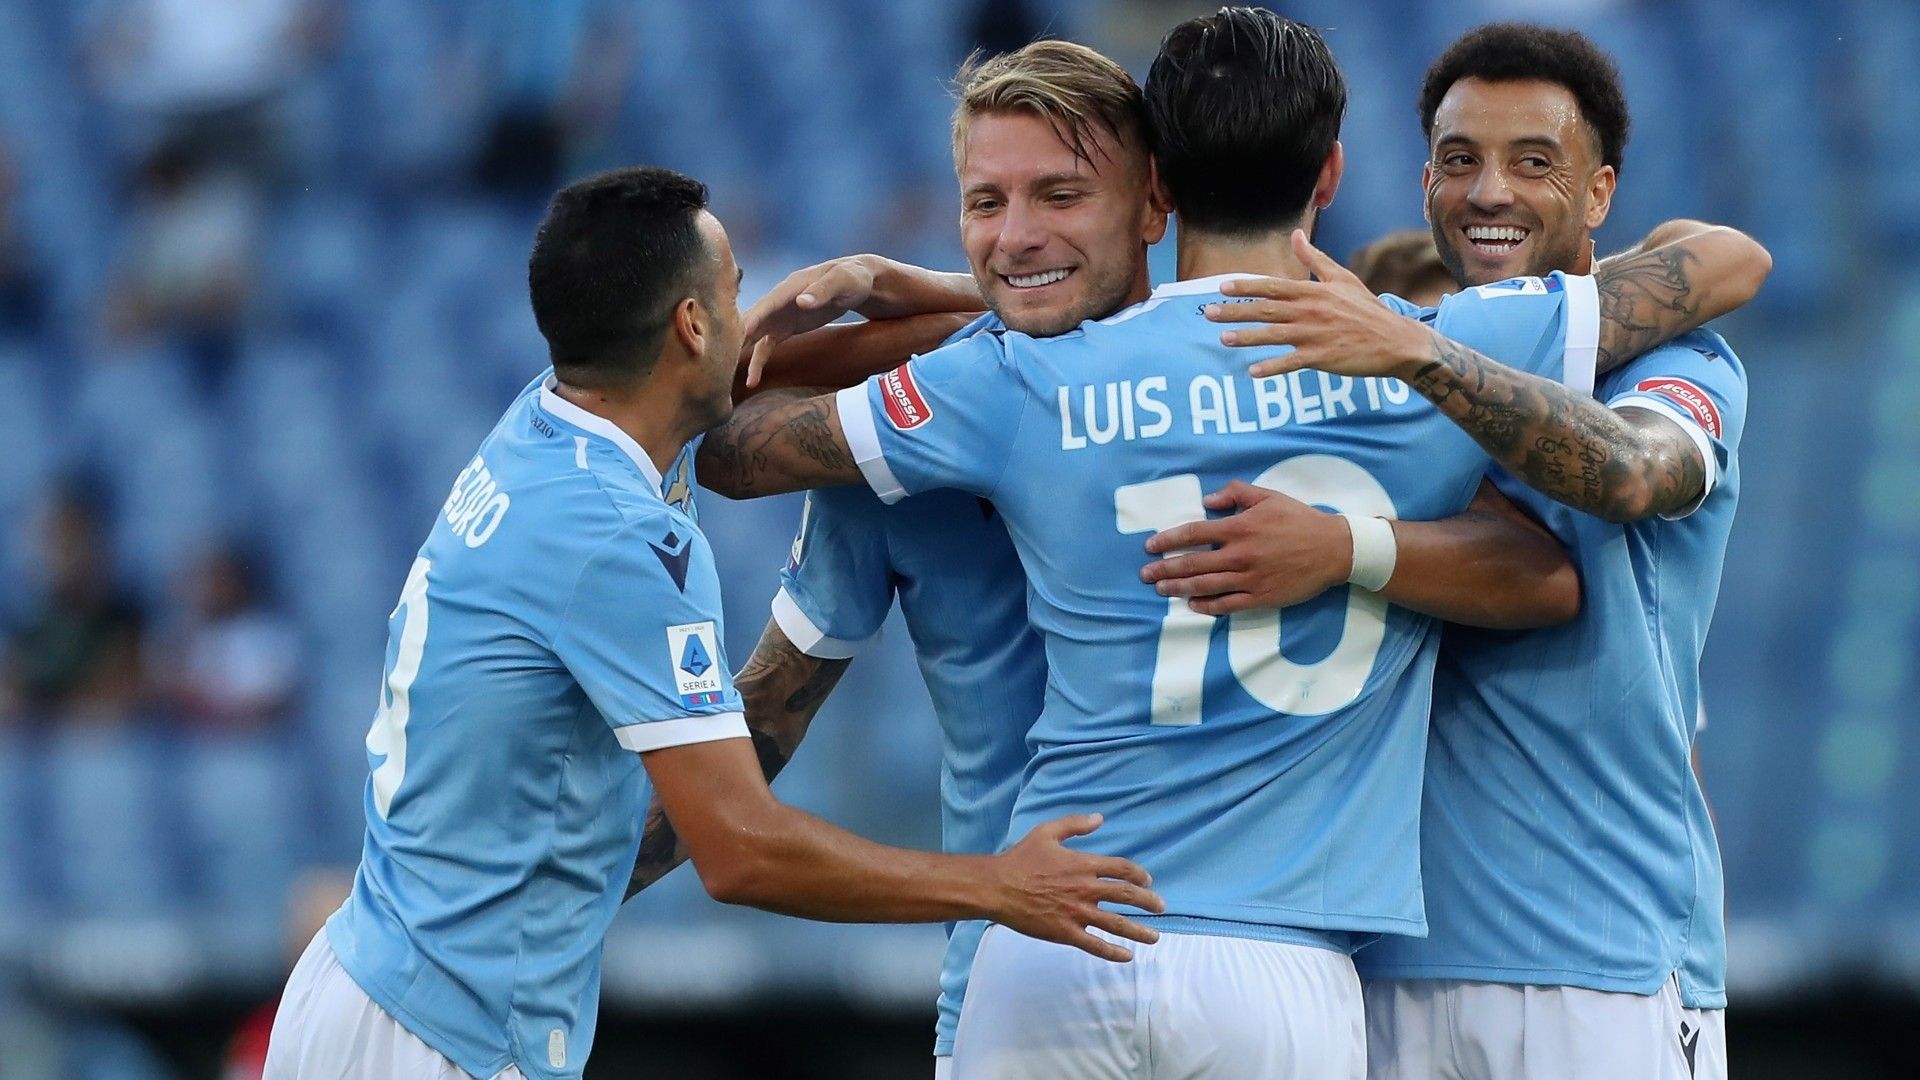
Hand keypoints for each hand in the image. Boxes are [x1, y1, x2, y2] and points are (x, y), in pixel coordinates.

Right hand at [740, 255, 886, 387]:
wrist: (859, 284)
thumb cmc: (852, 278)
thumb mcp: (843, 281)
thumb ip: (823, 291)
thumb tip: (801, 302)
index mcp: (790, 288)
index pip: (766, 304)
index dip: (751, 318)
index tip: (735, 333)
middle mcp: (778, 302)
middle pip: (751, 321)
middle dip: (734, 338)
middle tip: (715, 357)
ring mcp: (779, 316)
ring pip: (753, 337)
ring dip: (740, 353)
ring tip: (726, 375)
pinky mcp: (784, 329)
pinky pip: (765, 348)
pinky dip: (758, 362)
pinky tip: (752, 381)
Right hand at [989, 813, 1163, 962]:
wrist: (997, 887)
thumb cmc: (1020, 858)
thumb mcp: (1047, 832)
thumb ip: (1075, 824)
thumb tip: (1100, 818)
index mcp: (1083, 864)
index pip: (1122, 869)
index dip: (1139, 875)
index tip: (1148, 881)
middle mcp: (1085, 889)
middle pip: (1126, 896)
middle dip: (1149, 903)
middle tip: (1161, 907)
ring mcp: (1077, 913)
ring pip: (1116, 924)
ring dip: (1139, 931)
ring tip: (1155, 937)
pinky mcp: (1065, 932)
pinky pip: (1095, 945)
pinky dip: (1113, 952)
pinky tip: (1127, 956)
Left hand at [1140, 481, 1351, 615]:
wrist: (1333, 549)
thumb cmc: (1300, 520)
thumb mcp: (1269, 497)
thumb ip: (1236, 493)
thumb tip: (1207, 500)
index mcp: (1239, 527)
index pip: (1193, 533)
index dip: (1168, 540)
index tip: (1150, 546)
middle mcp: (1239, 555)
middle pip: (1192, 563)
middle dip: (1164, 569)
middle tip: (1145, 575)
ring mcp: (1249, 579)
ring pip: (1205, 585)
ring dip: (1178, 588)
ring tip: (1160, 589)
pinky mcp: (1260, 598)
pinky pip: (1227, 604)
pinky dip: (1206, 606)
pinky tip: (1192, 605)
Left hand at [1204, 230, 1433, 379]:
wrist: (1394, 340)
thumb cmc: (1366, 309)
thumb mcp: (1342, 278)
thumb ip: (1315, 258)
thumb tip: (1295, 234)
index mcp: (1313, 291)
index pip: (1273, 286)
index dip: (1246, 286)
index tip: (1221, 287)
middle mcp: (1310, 311)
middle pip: (1266, 310)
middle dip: (1236, 310)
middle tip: (1208, 313)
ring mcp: (1315, 335)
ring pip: (1274, 336)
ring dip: (1247, 338)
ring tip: (1223, 339)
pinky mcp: (1322, 357)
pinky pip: (1292, 363)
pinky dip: (1272, 367)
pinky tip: (1252, 371)